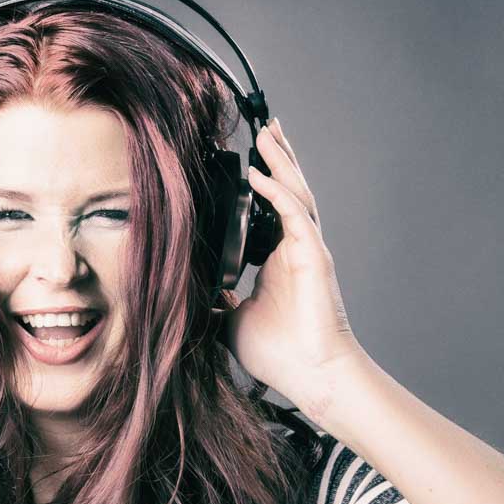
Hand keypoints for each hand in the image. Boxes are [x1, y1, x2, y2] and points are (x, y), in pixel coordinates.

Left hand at [221, 116, 370, 423]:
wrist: (311, 375)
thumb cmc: (280, 354)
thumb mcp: (230, 322)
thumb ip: (214, 302)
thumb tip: (190, 291)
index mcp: (278, 260)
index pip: (270, 210)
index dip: (262, 183)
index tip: (244, 162)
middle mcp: (295, 248)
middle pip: (287, 191)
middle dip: (276, 158)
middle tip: (263, 128)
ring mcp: (306, 249)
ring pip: (295, 193)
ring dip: (280, 162)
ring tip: (267, 133)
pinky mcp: (314, 256)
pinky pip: (296, 215)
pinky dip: (279, 193)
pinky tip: (263, 175)